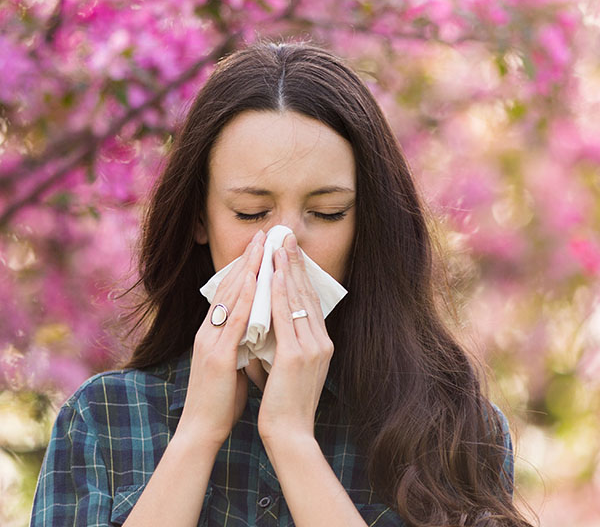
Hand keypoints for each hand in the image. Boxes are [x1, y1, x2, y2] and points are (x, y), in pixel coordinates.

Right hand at [175, 229, 265, 451]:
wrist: (202, 430)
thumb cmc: (220, 399)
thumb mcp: (231, 363)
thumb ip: (239, 343)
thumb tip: (256, 330)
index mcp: (212, 333)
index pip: (228, 292)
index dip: (244, 268)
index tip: (259, 248)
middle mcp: (207, 331)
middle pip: (228, 286)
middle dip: (247, 260)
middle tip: (262, 235)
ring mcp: (210, 341)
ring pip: (230, 297)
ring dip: (247, 269)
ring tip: (261, 246)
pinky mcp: (217, 355)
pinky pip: (233, 320)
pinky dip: (245, 297)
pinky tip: (255, 280)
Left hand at [258, 233, 333, 443]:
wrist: (290, 434)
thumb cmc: (285, 402)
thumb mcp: (288, 366)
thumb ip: (283, 342)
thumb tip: (268, 322)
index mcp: (320, 343)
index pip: (308, 300)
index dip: (299, 274)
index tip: (289, 252)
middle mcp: (321, 341)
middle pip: (306, 293)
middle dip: (295, 263)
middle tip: (286, 236)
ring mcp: (312, 347)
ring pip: (297, 299)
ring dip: (286, 269)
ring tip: (279, 244)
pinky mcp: (298, 356)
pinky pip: (286, 316)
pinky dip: (279, 292)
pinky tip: (273, 274)